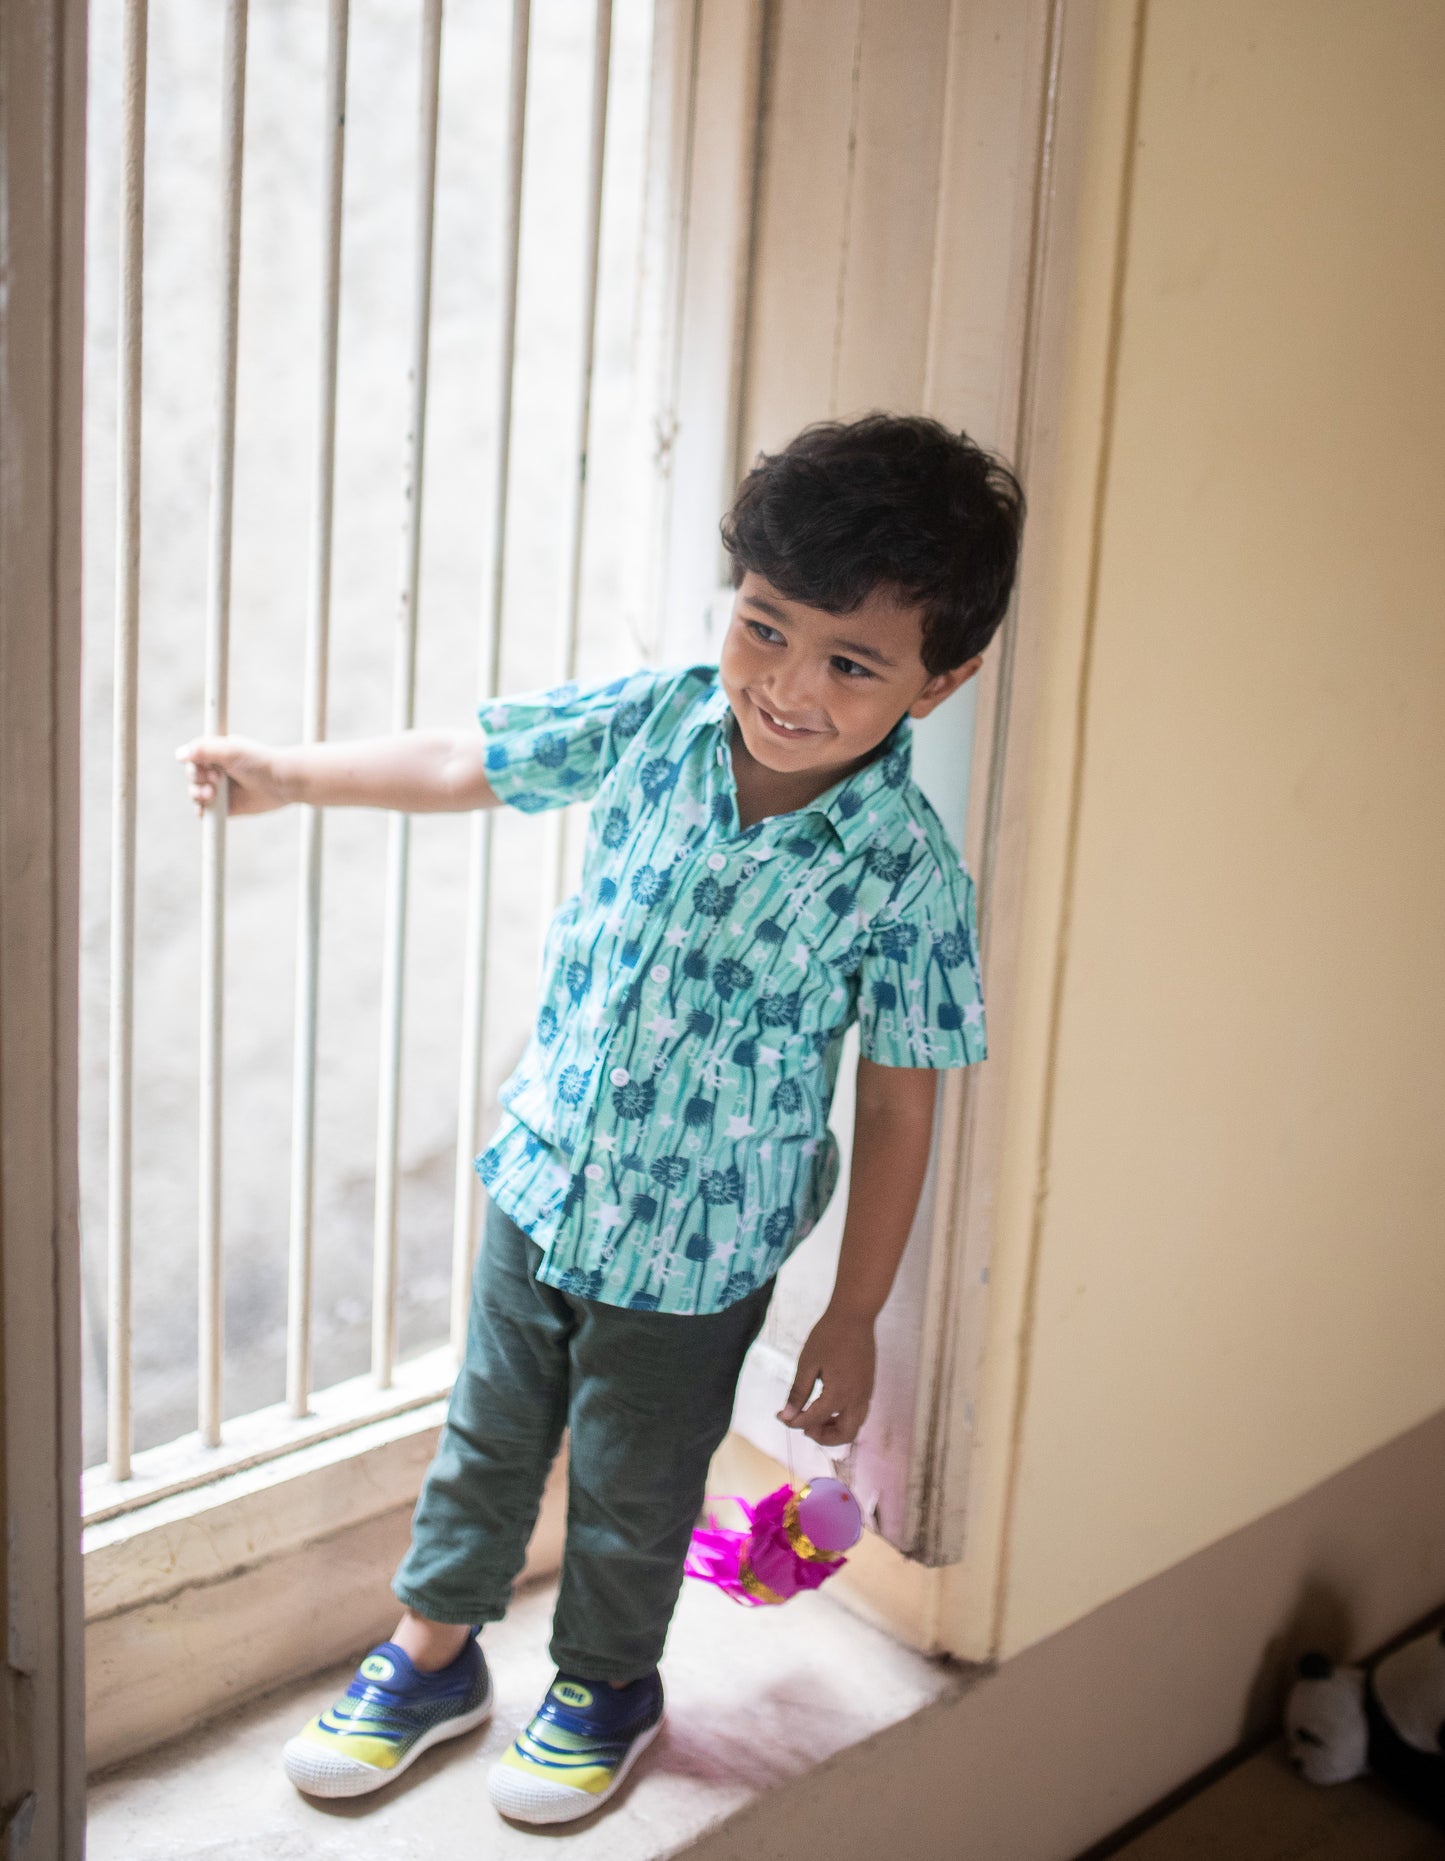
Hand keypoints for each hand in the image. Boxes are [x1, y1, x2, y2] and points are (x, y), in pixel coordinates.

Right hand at [175, 734, 288, 817]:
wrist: (282, 782)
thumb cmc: (259, 762)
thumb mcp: (230, 751)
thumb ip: (204, 749)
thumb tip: (179, 754)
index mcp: (216, 752)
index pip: (192, 756)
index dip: (195, 762)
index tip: (208, 765)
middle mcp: (216, 769)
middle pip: (192, 775)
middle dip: (197, 779)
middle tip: (216, 780)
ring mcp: (220, 789)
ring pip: (195, 793)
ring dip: (197, 794)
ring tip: (211, 795)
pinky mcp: (225, 806)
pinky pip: (205, 811)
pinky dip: (201, 811)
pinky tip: (203, 810)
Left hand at [777, 1308, 875, 1446]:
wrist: (855, 1315)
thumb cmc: (829, 1335)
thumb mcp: (807, 1362)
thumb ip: (798, 1392)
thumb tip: (787, 1416)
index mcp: (838, 1394)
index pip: (813, 1420)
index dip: (794, 1422)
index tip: (780, 1416)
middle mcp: (856, 1398)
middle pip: (845, 1435)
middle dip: (822, 1437)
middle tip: (804, 1426)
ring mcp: (866, 1393)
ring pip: (855, 1426)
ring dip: (835, 1429)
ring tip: (815, 1417)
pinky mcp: (868, 1386)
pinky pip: (859, 1412)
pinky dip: (844, 1418)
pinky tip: (828, 1405)